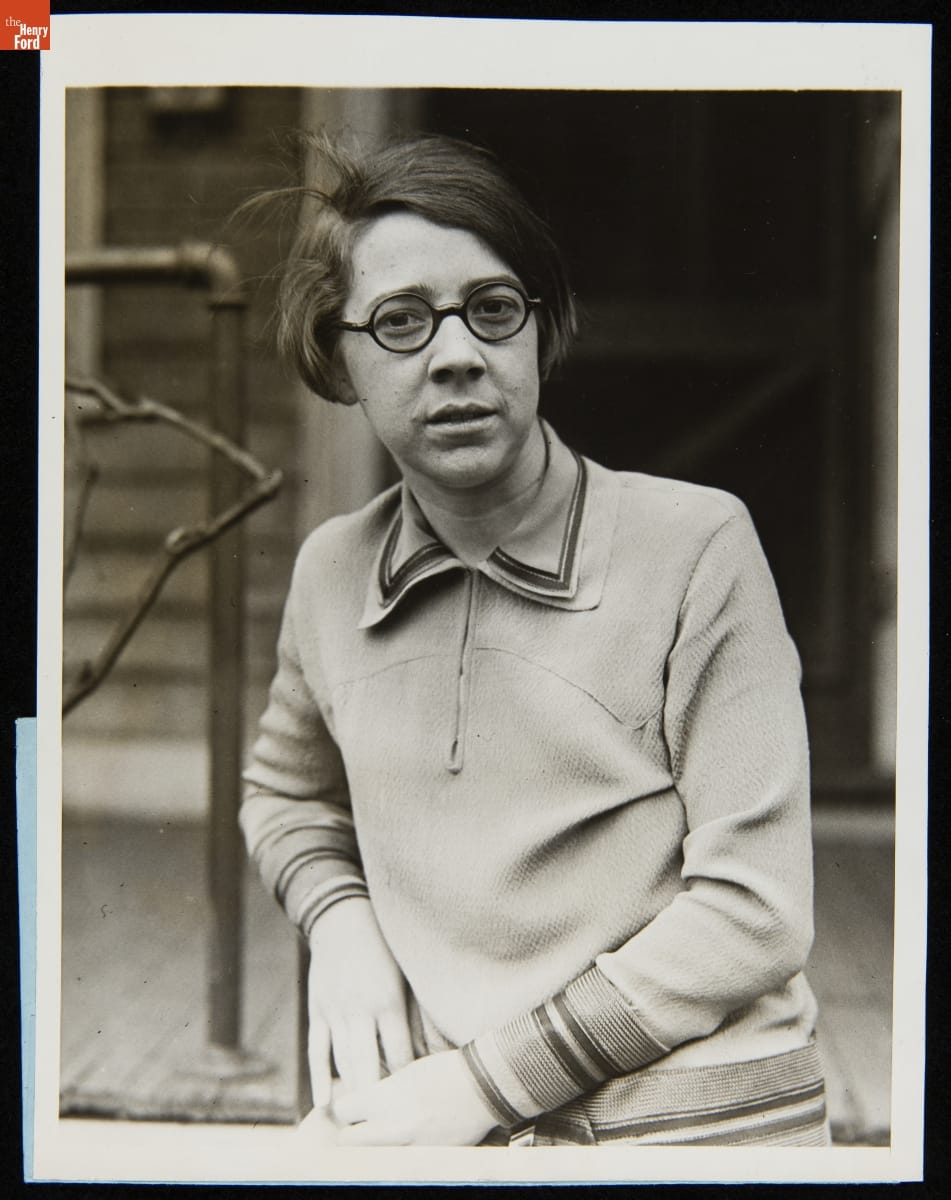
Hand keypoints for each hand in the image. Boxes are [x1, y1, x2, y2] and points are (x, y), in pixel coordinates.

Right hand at [307, 897, 413, 1107]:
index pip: (400, 1053)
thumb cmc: (382, 945)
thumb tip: (426, 1043)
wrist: (343, 918)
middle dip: (378, 1094)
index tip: (413, 1097)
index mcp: (388, 1001)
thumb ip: (408, 1008)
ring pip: (343, 1060)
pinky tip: (325, 1099)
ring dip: (351, 1088)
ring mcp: (336, 1011)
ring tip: (358, 1116)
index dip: (405, 1078)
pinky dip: (320, 1076)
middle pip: (370, 1064)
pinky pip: (318, 1048)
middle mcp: (361, 1009)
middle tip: (385, 1119)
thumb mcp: (402, 973)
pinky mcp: (318, 1009)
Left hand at [331, 1049, 498, 1145]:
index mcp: (387, 1097)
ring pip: (373, 1156)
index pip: (343, 1111)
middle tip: (354, 1131)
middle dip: (349, 1136)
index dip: (341, 1111)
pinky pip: (402, 1163)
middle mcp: (394, 1125)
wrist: (485, 1085)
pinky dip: (398, 1157)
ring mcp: (412, 1146)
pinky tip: (403, 1147)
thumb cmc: (446, 1071)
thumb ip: (383, 1093)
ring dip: (372, 1149)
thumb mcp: (407, 1074)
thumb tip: (363, 1105)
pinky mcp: (429, 1159)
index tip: (343, 1111)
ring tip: (380, 1140)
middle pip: (350, 1141)